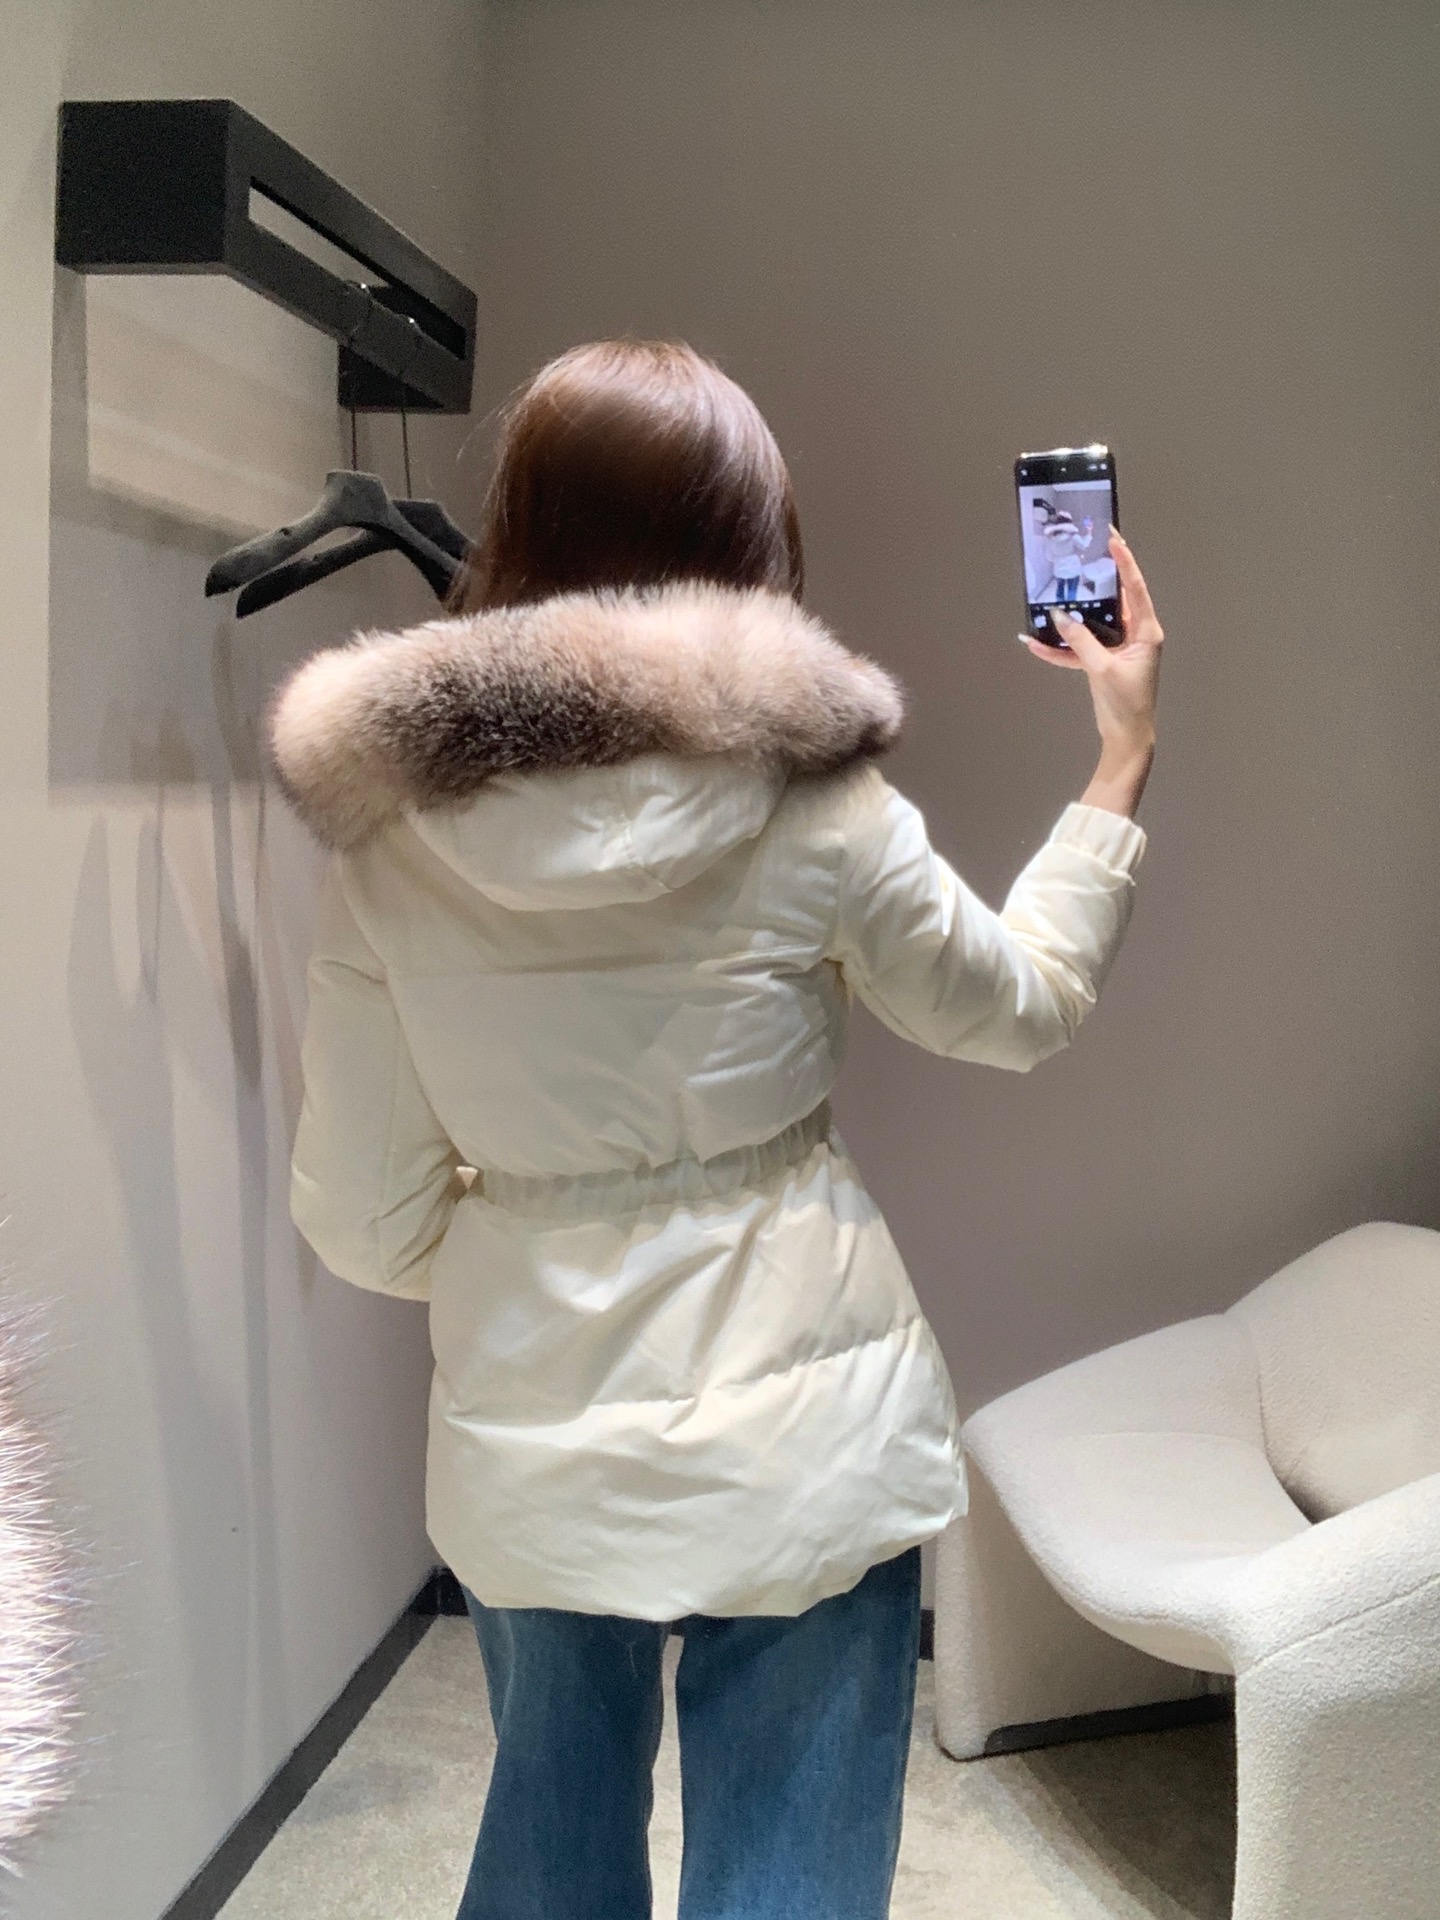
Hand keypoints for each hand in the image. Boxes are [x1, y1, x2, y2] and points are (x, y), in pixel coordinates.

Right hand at [1020, 529, 1163, 815]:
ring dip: (1072, 614)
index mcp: (1146, 631)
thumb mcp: (1102, 669)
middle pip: (1113, 599)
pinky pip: (1080, 648)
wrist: (1127, 738)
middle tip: (1081, 554)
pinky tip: (1037, 643)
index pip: (1134, 588)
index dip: (1124, 562)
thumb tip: (1059, 616)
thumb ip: (1080, 641)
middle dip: (1094, 579)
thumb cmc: (1126, 705)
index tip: (1112, 539)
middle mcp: (1135, 635)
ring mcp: (1119, 648)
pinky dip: (1061, 647)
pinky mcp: (1103, 662)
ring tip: (1054, 592)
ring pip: (1093, 622)